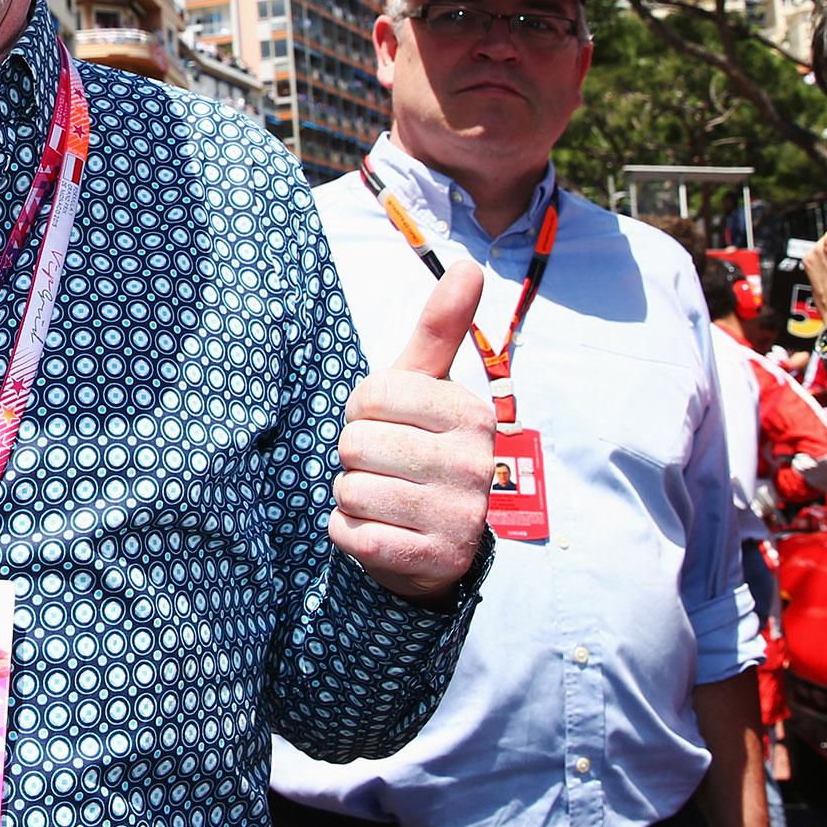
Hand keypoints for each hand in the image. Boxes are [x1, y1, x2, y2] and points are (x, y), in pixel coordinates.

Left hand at [330, 262, 494, 602]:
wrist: (438, 541)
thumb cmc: (419, 445)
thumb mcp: (426, 386)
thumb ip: (441, 328)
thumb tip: (470, 265)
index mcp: (471, 413)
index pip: (370, 397)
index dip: (362, 412)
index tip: (388, 425)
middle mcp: (476, 464)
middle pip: (356, 445)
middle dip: (354, 457)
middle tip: (385, 467)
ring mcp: (461, 516)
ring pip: (351, 491)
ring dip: (352, 497)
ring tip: (385, 499)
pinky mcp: (437, 561)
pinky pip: (353, 536)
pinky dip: (350, 534)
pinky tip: (381, 532)